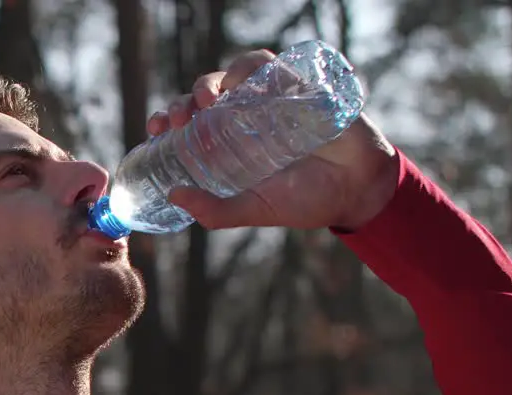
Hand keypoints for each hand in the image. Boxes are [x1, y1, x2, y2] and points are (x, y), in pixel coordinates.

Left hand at [148, 49, 400, 230]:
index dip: (167, 119)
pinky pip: (271, 66)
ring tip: (208, 100)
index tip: (155, 130)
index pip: (189, 121)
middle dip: (184, 101)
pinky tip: (244, 84)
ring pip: (232, 74)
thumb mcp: (254, 210)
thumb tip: (173, 195)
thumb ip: (216, 211)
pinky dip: (253, 69)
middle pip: (204, 94)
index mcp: (228, 143)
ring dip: (213, 80)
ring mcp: (271, 99)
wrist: (356, 189)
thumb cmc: (305, 200)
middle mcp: (245, 116)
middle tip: (179, 118)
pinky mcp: (298, 86)